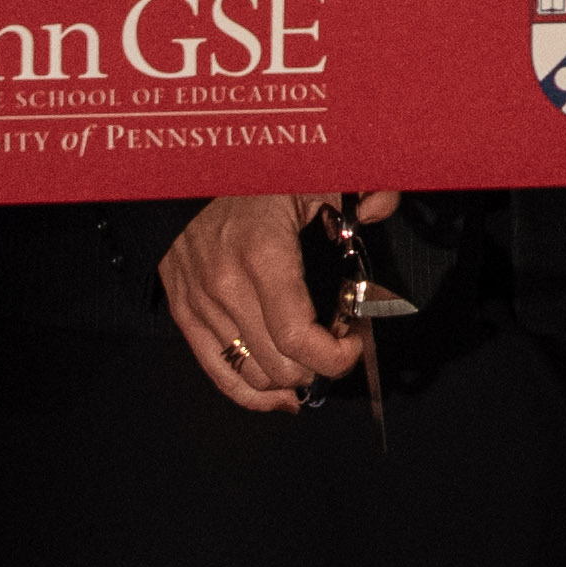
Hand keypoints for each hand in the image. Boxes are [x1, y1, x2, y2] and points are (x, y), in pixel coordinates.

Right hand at [156, 193, 379, 418]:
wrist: (182, 171)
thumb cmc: (249, 173)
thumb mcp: (309, 172)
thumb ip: (358, 186)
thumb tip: (384, 208)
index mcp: (262, 255)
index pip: (299, 337)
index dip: (335, 354)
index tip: (355, 340)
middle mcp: (227, 287)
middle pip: (280, 365)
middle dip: (320, 366)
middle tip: (338, 344)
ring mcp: (202, 305)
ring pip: (252, 376)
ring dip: (291, 381)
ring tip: (313, 365)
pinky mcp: (185, 314)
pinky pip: (219, 372)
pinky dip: (253, 394)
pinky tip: (281, 395)